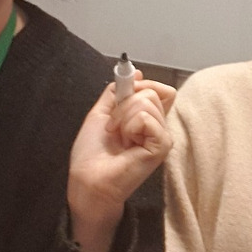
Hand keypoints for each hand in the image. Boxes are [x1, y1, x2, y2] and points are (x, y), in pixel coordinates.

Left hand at [67, 74, 175, 251]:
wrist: (88, 179)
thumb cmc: (92, 153)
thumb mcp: (101, 113)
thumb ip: (118, 92)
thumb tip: (137, 72)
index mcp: (147, 120)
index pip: (159, 90)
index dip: (141, 86)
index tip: (122, 96)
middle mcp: (159, 127)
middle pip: (152, 92)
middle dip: (125, 104)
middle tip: (114, 128)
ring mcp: (163, 136)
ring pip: (148, 101)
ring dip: (124, 117)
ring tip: (119, 138)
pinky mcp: (163, 145)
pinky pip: (147, 117)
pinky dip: (129, 126)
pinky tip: (127, 144)